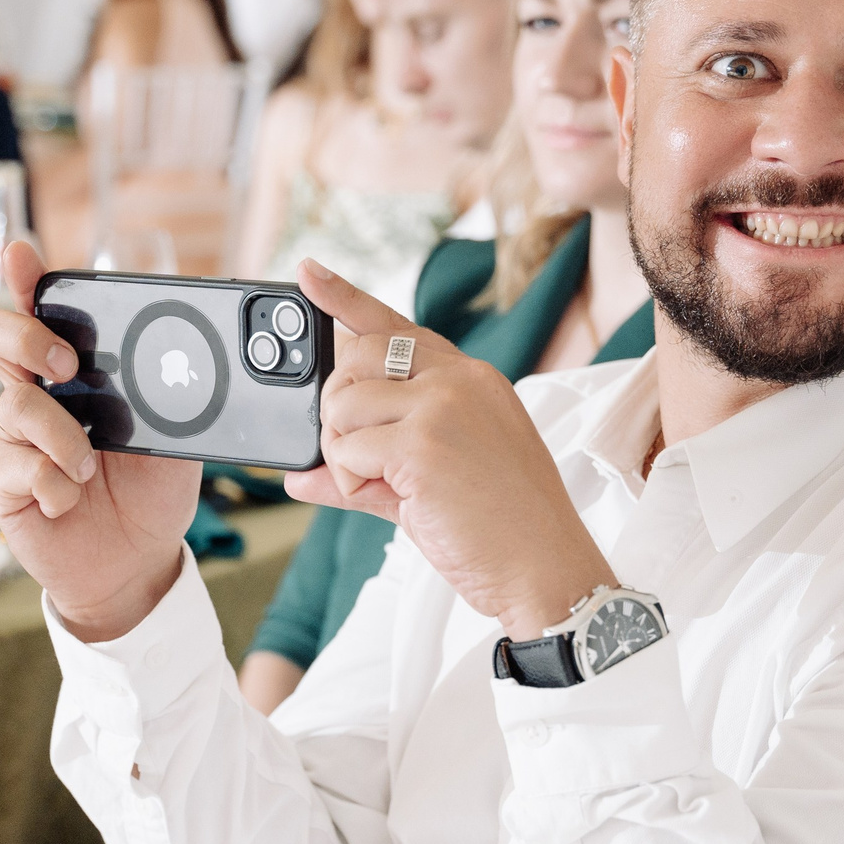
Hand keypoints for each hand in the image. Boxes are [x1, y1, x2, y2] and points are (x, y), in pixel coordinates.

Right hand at [0, 241, 199, 641]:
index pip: (42, 311)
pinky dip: (52, 484)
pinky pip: (15, 465)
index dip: (24, 278)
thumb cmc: (150, 491)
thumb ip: (174, 396)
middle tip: (67, 367)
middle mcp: (35, 393)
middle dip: (26, 337)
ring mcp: (14, 437)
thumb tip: (188, 358)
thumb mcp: (178, 438)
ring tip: (88, 468)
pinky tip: (69, 500)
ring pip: (14, 405)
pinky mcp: (3, 481)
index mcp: (74, 372)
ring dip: (61, 436)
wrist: (138, 561)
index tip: (23, 256)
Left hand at [285, 259, 614, 640]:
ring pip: (341, 405)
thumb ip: (364, 466)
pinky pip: (347, 449)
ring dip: (342, 454)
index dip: (344, 298)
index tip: (308, 273)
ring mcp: (442, 406)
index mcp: (469, 378)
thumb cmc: (499, 528)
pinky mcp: (423, 444)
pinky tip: (391, 499)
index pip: (394, 326)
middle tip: (360, 458)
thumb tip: (298, 476)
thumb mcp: (427, 482)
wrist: (545, 569)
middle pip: (353, 359)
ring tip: (383, 487)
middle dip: (337, 411)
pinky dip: (351, 482)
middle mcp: (458, 379)